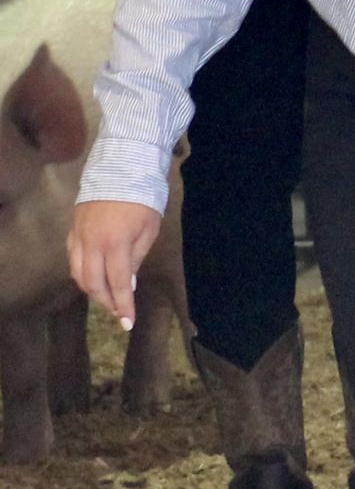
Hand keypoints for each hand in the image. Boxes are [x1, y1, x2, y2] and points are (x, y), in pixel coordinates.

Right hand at [69, 200, 162, 329]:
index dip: (123, 306)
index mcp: (115, 244)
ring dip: (91, 288)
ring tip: (107, 297)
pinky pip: (72, 257)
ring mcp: (78, 235)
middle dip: (106, 301)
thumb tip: (126, 284)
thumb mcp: (149, 230)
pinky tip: (91, 276)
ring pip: (77, 272)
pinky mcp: (72, 228)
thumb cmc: (144, 198)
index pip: (117, 284)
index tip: (128, 323)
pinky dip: (80, 271)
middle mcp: (92, 243)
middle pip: (92, 283)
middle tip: (118, 311)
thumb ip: (136, 259)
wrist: (122, 166)